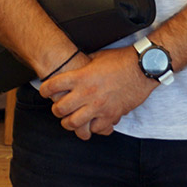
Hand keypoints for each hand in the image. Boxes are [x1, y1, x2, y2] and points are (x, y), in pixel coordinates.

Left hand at [38, 47, 157, 139]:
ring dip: (69, 122)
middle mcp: (87, 93)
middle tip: (58, 107)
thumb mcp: (97, 57)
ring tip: (71, 120)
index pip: (52, 86)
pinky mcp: (111, 115)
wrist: (142, 68)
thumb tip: (73, 67)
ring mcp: (98, 106)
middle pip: (59, 109)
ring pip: (73, 123)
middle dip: (56, 109)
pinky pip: (95, 129)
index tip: (44, 91)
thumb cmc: (121, 60)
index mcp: (81, 76)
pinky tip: (92, 122)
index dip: (44, 89)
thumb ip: (83, 66)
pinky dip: (92, 127)